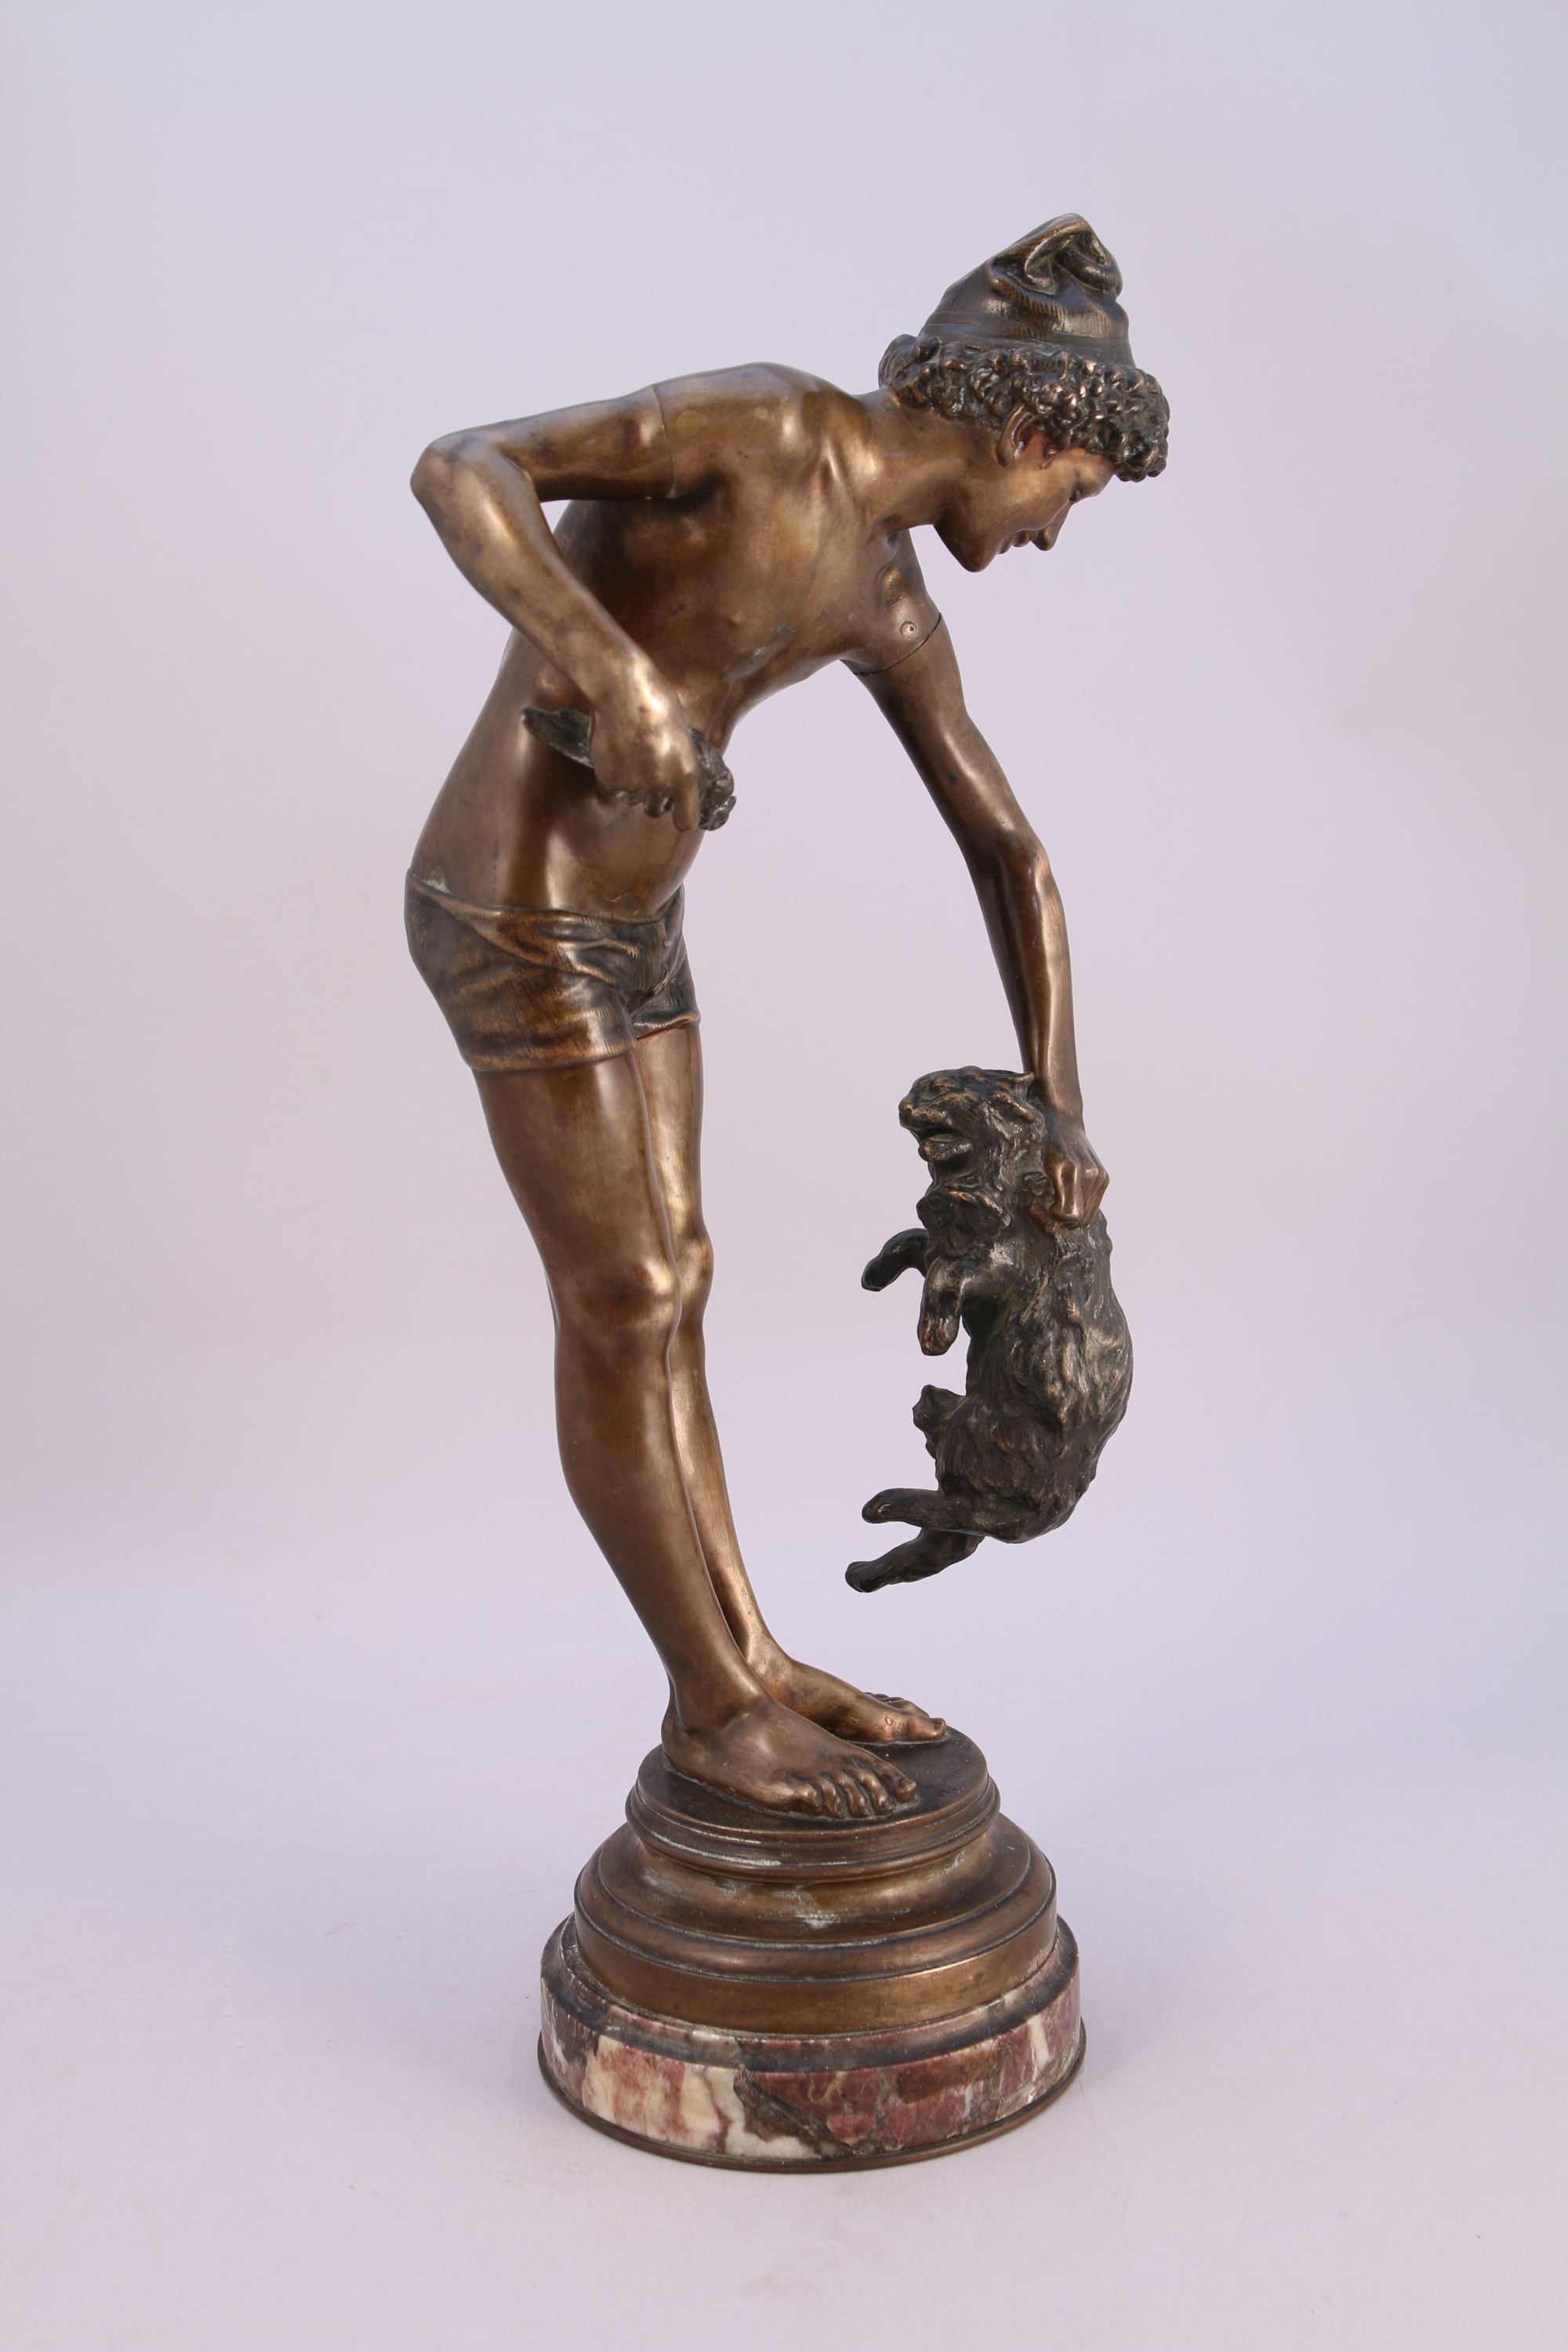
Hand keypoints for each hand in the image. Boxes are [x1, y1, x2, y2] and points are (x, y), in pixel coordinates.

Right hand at [588, 665, 705, 831]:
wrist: (621, 687)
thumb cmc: (655, 701)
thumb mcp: (681, 734)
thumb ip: (679, 763)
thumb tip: (676, 779)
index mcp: (686, 774)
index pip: (687, 820)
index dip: (681, 815)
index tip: (677, 810)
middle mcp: (661, 785)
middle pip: (657, 810)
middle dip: (654, 797)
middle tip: (648, 772)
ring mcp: (633, 785)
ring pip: (633, 799)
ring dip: (632, 785)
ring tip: (630, 753)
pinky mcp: (609, 779)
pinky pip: (612, 790)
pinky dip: (611, 777)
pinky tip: (614, 752)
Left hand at [1036, 1103, 1107, 1224]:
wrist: (1067, 1122)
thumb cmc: (1050, 1145)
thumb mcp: (1045, 1167)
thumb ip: (1054, 1191)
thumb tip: (1059, 1220)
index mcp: (1073, 1170)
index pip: (1070, 1214)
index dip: (1053, 1218)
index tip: (1039, 1208)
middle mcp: (1091, 1174)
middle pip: (1080, 1219)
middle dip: (1061, 1221)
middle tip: (1044, 1210)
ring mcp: (1101, 1176)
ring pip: (1087, 1216)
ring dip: (1070, 1217)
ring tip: (1054, 1206)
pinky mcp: (1104, 1178)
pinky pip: (1092, 1207)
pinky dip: (1079, 1209)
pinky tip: (1066, 1200)